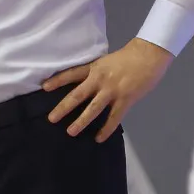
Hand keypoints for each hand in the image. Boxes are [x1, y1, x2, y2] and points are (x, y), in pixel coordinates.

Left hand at [43, 38, 173, 141]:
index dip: (57, 80)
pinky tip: (99, 138)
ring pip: (93, 109)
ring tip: (71, 132)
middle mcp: (99, 80)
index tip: (44, 87)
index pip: (72, 74)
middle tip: (51, 118)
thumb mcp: (107, 61)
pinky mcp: (125, 100)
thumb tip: (88, 86)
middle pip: (77, 95)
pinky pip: (113, 118)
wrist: (149, 56)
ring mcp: (112, 91)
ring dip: (81, 122)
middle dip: (63, 108)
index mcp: (94, 68)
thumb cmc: (129, 57)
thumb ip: (97, 73)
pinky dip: (106, 129)